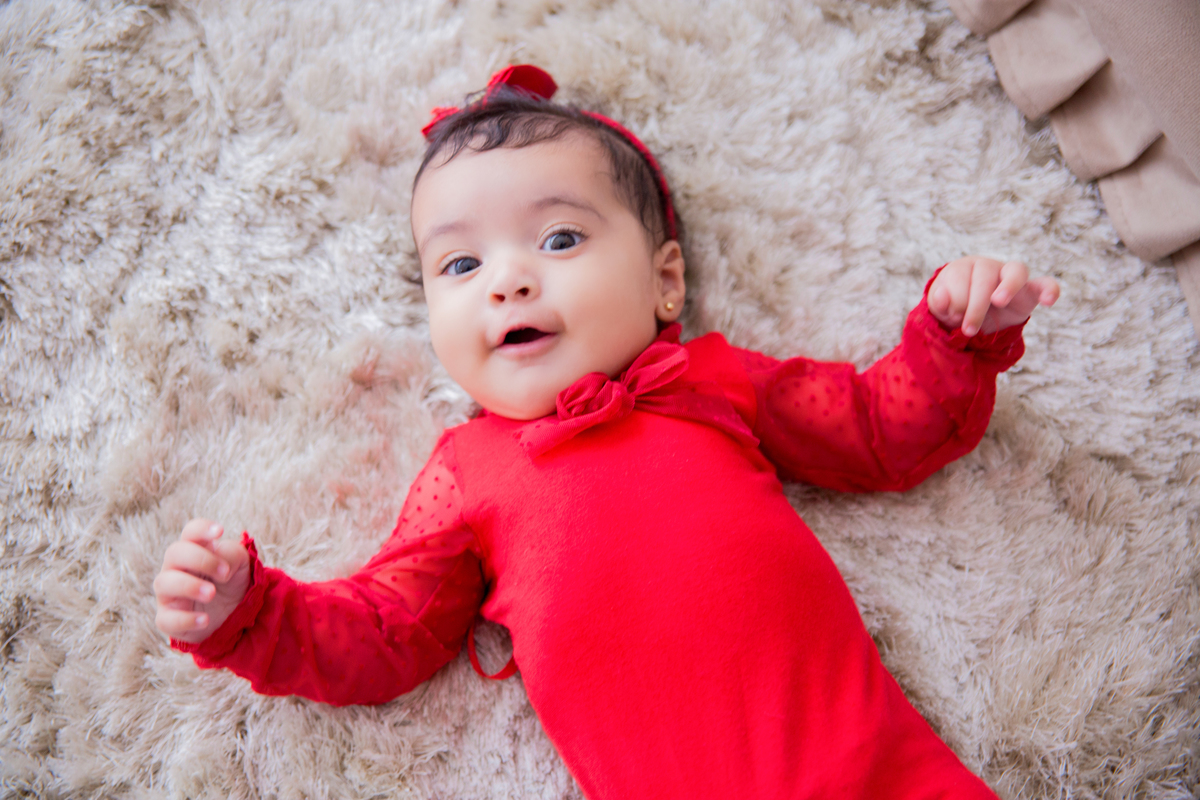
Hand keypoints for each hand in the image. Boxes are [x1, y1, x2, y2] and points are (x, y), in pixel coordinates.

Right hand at [154, 519, 250, 643]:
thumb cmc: (230, 581)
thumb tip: (221, 564)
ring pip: (164, 583)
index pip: (191, 532)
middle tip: (224, 573)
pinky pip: (166, 619)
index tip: (220, 531)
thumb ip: (232, 555)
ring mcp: (169, 593)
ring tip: (212, 593)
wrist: (232, 614)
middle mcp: (177, 568)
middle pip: (174, 552)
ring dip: (189, 586)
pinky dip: (185, 619)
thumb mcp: (240, 564)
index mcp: (196, 549)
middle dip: (200, 559)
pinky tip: (204, 619)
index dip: (202, 529)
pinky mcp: (168, 619)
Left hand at [927, 256, 1059, 335]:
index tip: (953, 317)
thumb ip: (939, 302)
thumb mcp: (940, 308)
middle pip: (986, 277)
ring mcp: (1010, 277)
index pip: (960, 276)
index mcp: (964, 267)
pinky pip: (1044, 284)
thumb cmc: (953, 309)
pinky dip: (1049, 289)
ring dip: (1008, 286)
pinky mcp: (1029, 292)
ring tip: (998, 302)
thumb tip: (942, 297)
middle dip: (975, 306)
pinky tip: (1049, 300)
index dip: (956, 299)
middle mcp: (988, 267)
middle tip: (968, 329)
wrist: (970, 320)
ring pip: (1016, 270)